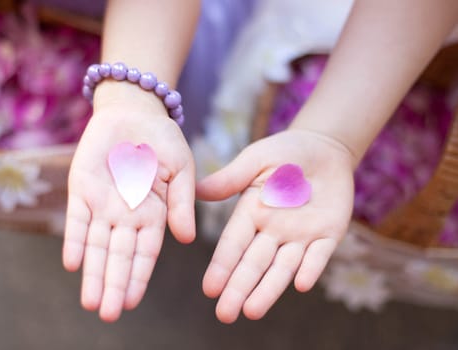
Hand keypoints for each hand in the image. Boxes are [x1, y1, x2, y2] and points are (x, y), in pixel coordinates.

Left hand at [62, 98, 194, 321]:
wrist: (133, 112)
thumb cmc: (163, 140)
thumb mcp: (182, 168)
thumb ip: (182, 202)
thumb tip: (188, 239)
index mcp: (154, 213)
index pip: (146, 252)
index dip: (138, 276)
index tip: (132, 301)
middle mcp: (127, 215)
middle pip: (119, 256)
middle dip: (114, 285)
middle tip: (108, 315)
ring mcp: (102, 204)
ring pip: (97, 246)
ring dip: (93, 273)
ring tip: (90, 302)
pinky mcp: (81, 189)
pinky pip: (76, 220)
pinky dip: (75, 241)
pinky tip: (73, 264)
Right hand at [197, 129, 354, 322]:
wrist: (324, 147)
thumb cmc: (285, 151)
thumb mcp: (255, 160)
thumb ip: (230, 178)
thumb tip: (196, 191)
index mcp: (251, 213)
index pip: (233, 245)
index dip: (222, 266)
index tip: (209, 289)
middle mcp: (272, 231)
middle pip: (253, 264)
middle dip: (239, 288)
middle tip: (225, 315)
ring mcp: (300, 236)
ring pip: (282, 268)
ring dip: (268, 290)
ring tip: (252, 311)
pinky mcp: (327, 235)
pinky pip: (318, 255)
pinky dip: (310, 269)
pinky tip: (301, 284)